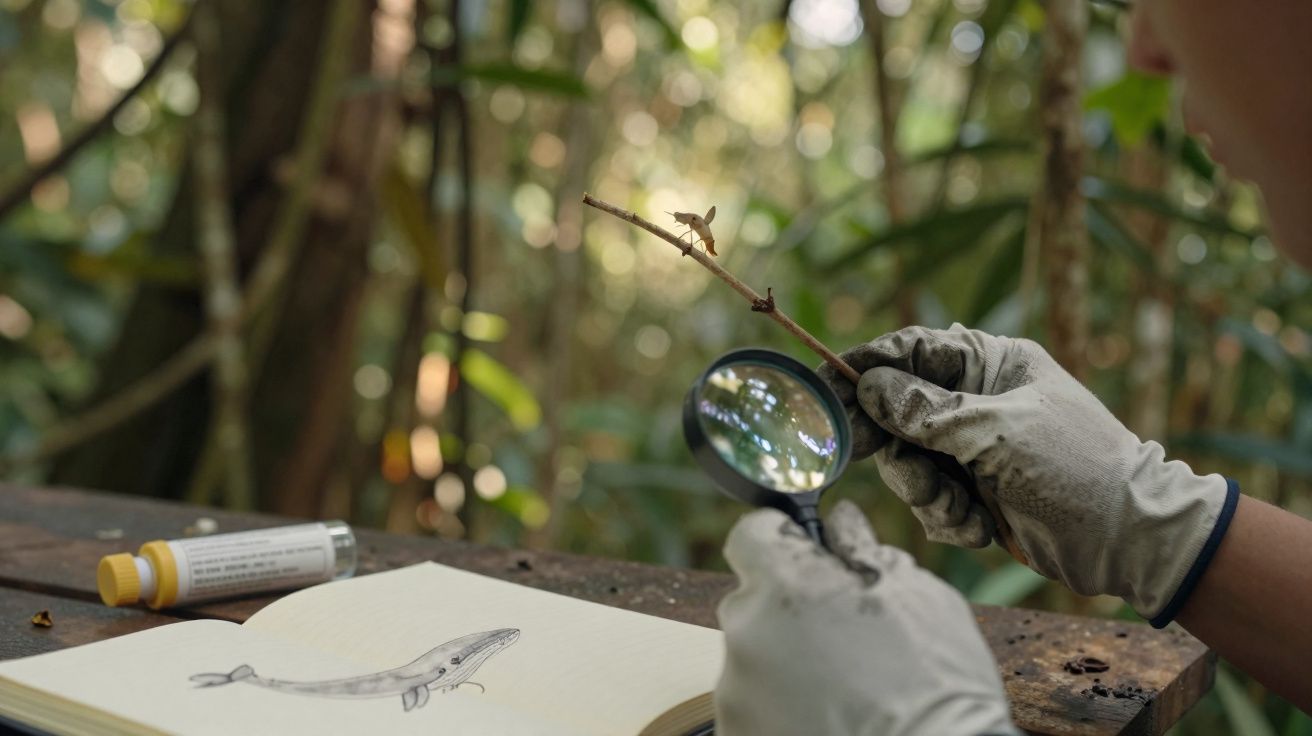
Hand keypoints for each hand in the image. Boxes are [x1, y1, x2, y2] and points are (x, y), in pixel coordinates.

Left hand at [715, 501, 1015, 735]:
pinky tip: (827, 715)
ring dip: (785, 659)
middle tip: (842, 635)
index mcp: (786, 583)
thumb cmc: (937, 685)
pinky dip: (779, 704)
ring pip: (754, 653)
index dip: (779, 538)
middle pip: (754, 599)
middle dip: (789, 607)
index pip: (752, 535)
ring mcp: (736, 687)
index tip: (800, 551)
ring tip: (841, 686)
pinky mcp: (737, 729)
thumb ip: (864, 550)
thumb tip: (841, 521)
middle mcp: (747, 630)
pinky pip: (752, 701)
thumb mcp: (918, 596)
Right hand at [817, 324, 1236, 624]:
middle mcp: (978, 400)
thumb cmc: (1075, 470)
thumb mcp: (996, 434)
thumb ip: (927, 411)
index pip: (910, 351)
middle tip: (903, 473)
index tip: (823, 389)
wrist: (1131, 541)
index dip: (864, 367)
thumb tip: (869, 385)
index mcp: (991, 364)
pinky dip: (949, 517)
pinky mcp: (975, 491)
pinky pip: (930, 498)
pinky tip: (981, 526)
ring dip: (927, 492)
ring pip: (908, 462)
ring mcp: (974, 447)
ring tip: (962, 509)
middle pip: (897, 413)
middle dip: (899, 451)